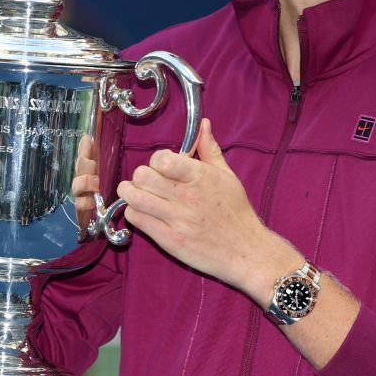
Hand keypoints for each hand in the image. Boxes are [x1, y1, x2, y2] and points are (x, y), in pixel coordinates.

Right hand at [72, 134, 98, 228]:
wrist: (93, 222)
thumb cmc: (99, 195)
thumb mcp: (102, 176)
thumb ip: (95, 159)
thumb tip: (89, 138)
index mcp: (88, 171)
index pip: (84, 155)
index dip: (84, 148)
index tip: (88, 139)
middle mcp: (81, 180)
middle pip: (79, 167)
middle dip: (85, 164)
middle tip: (93, 164)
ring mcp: (79, 195)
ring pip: (77, 185)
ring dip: (85, 182)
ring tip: (95, 183)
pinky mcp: (80, 209)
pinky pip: (79, 204)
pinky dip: (85, 202)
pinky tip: (91, 201)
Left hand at [117, 119, 299, 301]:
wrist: (245, 250)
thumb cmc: (236, 211)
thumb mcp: (227, 176)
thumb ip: (210, 149)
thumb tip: (204, 125)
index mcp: (200, 177)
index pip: (162, 159)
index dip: (156, 160)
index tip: (160, 166)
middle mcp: (187, 197)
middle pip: (142, 176)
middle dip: (139, 176)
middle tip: (144, 181)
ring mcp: (177, 220)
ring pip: (135, 198)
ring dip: (129, 194)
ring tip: (134, 194)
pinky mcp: (170, 240)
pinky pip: (138, 221)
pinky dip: (133, 213)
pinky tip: (142, 212)